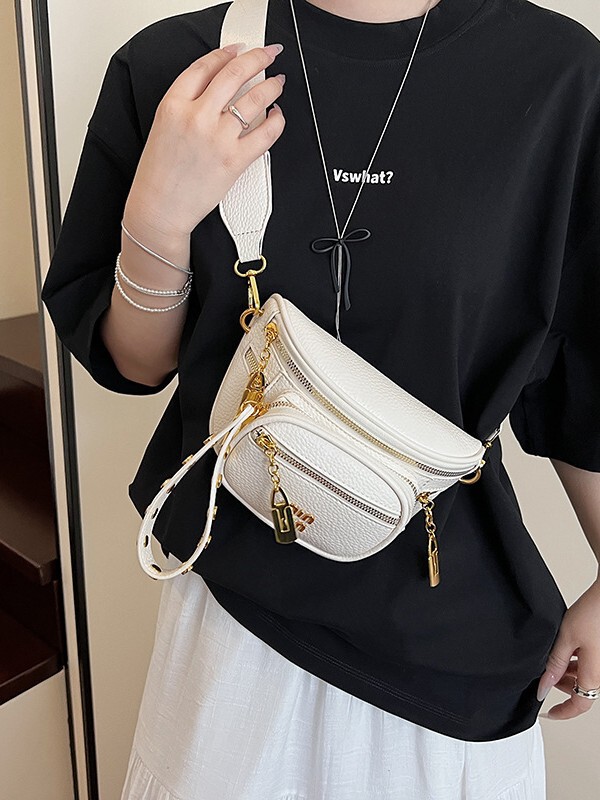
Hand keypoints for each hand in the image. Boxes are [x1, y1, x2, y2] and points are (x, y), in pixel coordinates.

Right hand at [124, 42, 285, 237]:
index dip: (226, 53)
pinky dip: (276, 121)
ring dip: (271, 87)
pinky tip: (276, 116)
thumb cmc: (159, 173)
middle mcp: (197, 117)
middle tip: (268, 54)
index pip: (205, 67)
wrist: (160, 207)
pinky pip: (266, 133)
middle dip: (257, 58)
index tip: (238, 49)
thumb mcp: (163, 126)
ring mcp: (218, 138)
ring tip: (277, 84)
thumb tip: (219, 88)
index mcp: (174, 105)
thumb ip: (187, 104)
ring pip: (254, 100)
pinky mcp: (234, 159)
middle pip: (234, 74)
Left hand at [536, 579, 599, 718]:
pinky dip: (575, 661)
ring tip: (555, 653)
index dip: (562, 712)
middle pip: (580, 690)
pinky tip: (566, 646)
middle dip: (561, 684)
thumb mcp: (565, 639)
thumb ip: (554, 665)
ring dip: (567, 671)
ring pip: (584, 677)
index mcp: (595, 675)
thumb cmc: (593, 613)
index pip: (579, 705)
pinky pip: (589, 665)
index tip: (549, 712)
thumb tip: (543, 687)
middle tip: (545, 671)